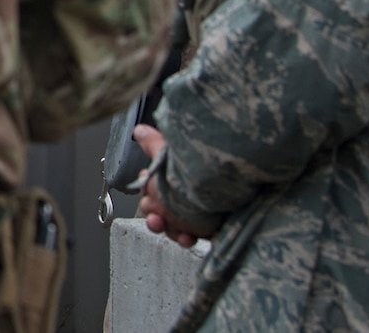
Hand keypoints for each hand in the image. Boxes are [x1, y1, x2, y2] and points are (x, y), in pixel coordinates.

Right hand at [133, 125, 212, 245]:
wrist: (228, 190)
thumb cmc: (198, 172)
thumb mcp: (171, 155)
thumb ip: (153, 143)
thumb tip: (139, 130)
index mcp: (170, 180)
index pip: (149, 184)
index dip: (146, 187)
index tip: (146, 185)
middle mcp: (178, 197)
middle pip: (154, 207)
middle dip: (151, 210)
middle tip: (154, 211)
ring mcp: (189, 214)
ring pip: (167, 225)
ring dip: (162, 226)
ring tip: (161, 223)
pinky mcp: (202, 228)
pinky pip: (188, 237)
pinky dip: (185, 238)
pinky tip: (187, 236)